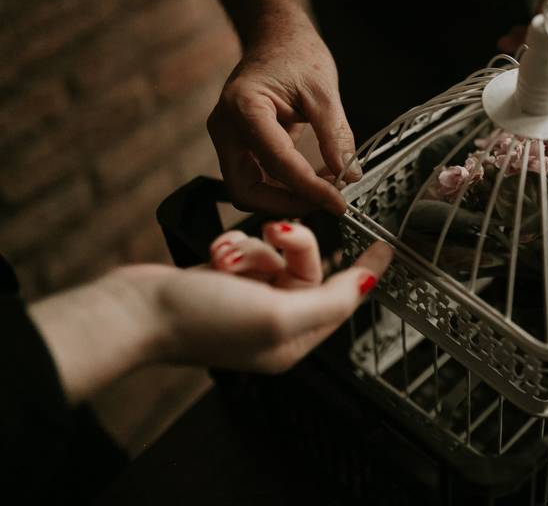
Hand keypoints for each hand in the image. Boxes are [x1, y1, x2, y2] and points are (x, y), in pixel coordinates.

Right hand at [139, 222, 390, 372]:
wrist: (134, 312)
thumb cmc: (201, 321)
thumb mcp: (278, 314)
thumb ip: (330, 300)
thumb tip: (369, 285)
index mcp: (293, 341)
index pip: (344, 301)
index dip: (366, 272)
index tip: (386, 247)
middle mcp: (274, 322)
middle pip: (307, 268)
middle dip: (290, 246)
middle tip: (275, 232)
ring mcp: (247, 300)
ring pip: (275, 253)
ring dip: (252, 247)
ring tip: (226, 256)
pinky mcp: (224, 280)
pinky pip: (247, 249)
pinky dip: (232, 245)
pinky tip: (213, 254)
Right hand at [207, 8, 360, 215]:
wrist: (276, 38)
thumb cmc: (295, 55)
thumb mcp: (323, 91)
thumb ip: (335, 135)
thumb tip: (349, 175)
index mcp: (243, 106)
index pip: (276, 162)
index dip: (309, 188)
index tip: (338, 202)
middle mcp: (225, 127)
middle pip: (247, 190)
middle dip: (288, 203)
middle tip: (327, 201)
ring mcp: (227, 140)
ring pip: (248, 191)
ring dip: (285, 200)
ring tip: (323, 191)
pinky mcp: (238, 147)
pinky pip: (255, 180)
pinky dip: (282, 189)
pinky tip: (310, 182)